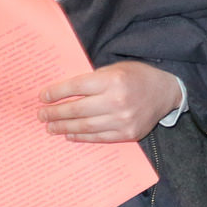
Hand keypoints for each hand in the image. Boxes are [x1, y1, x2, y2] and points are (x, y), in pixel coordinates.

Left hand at [40, 61, 182, 141]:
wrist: (165, 91)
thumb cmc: (136, 76)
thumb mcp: (115, 69)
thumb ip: (91, 80)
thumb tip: (61, 93)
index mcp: (112, 80)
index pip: (76, 87)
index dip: (56, 93)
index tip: (42, 97)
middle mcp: (117, 100)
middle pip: (77, 109)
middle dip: (55, 113)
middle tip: (41, 115)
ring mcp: (122, 120)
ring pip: (84, 126)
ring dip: (63, 127)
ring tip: (51, 127)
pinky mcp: (127, 134)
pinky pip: (98, 138)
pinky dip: (81, 137)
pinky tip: (70, 134)